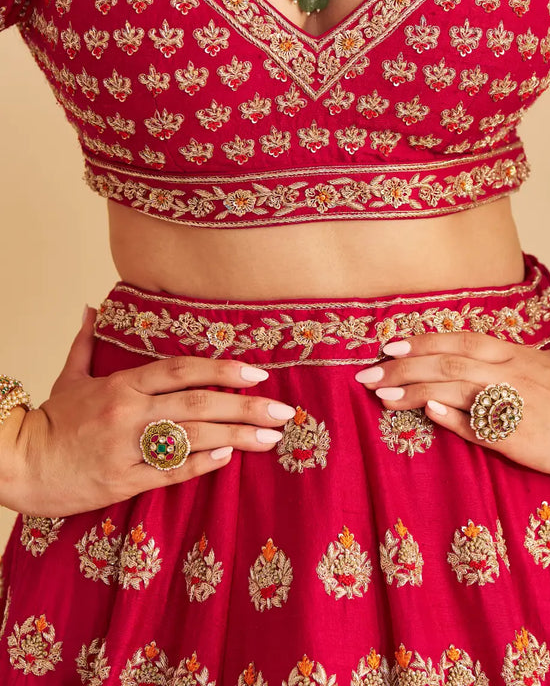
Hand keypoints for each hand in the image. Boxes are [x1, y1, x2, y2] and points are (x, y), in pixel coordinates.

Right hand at [6, 306, 295, 516]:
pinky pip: (169, 472)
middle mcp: (129, 412)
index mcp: (122, 384)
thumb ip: (87, 342)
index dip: (222, 370)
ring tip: (270, 438)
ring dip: (236, 436)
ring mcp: (127, 448)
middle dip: (245, 406)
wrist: (17, 463)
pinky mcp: (122, 481)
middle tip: (282, 411)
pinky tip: (228, 458)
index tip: (258, 373)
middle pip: (198, 404)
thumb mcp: (69, 376)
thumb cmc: (50, 421)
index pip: (182, 370)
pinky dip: (200, 464)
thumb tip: (92, 307)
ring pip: (192, 438)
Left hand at [355, 304, 549, 481]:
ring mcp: (509, 402)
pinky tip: (427, 412)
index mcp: (513, 352)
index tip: (388, 345)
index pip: (457, 339)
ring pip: (451, 390)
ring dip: (412, 391)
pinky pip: (478, 425)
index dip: (421, 341)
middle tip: (365, 374)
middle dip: (400, 368)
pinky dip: (452, 417)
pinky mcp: (516, 435)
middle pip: (443, 363)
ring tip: (380, 395)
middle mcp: (506, 372)